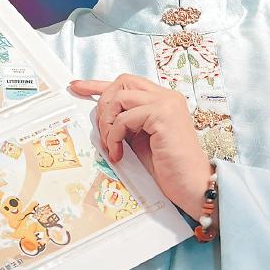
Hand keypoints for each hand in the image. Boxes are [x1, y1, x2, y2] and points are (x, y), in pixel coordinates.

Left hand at [69, 75, 211, 219]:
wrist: (193, 187)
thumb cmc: (167, 168)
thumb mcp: (139, 139)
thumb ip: (125, 123)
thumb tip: (98, 116)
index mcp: (162, 100)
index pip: (126, 84)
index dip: (98, 84)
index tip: (76, 87)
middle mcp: (166, 97)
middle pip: (121, 82)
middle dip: (103, 105)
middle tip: (103, 132)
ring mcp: (166, 103)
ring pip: (119, 98)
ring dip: (108, 124)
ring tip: (112, 146)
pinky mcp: (163, 115)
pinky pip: (124, 118)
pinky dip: (115, 137)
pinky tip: (119, 154)